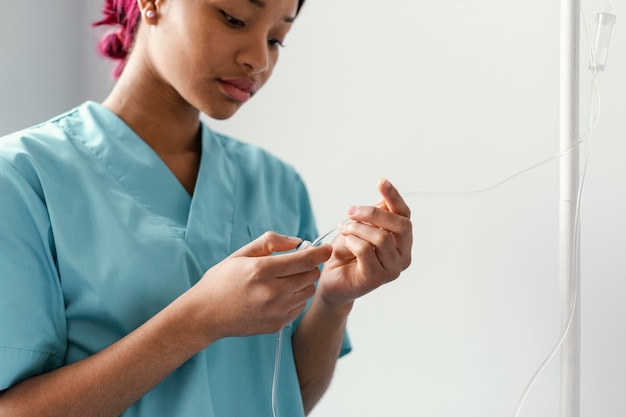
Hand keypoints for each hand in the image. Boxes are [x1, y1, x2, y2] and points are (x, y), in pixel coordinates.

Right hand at [186, 232, 331, 340]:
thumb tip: (297, 242)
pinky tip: (278, 295)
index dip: (320, 252)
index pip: (305, 260)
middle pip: (311, 276)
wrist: (205, 315)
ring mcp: (275, 311)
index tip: (326, 248)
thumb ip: (270, 242)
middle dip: (310, 266)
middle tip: (297, 263)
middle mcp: (271, 292)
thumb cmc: (221, 281)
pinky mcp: (276, 325)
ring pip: (308, 292)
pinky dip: (295, 298)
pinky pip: (299, 307)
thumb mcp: (241, 254)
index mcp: (262, 270)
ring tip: (285, 280)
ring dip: (303, 282)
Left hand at [318, 178, 412, 306]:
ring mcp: (392, 270)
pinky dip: (352, 242)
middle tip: (351, 211)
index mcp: (402, 241)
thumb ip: (376, 215)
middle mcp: (403, 256)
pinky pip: (366, 251)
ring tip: (344, 229)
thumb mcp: (361, 227)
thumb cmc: (347, 253)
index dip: (394, 197)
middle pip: (400, 225)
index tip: (381, 181)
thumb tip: (385, 197)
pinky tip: (345, 243)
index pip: (405, 215)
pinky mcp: (376, 279)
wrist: (332, 280)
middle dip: (373, 213)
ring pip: (382, 237)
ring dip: (358, 228)